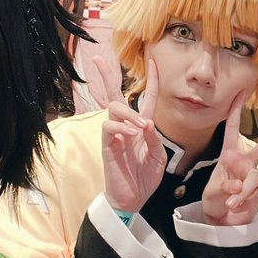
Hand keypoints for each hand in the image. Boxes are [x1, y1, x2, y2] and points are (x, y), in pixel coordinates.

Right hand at [99, 57, 165, 213]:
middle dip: (107, 76)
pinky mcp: (107, 145)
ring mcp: (115, 134)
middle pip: (114, 94)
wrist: (133, 199)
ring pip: (114, 108)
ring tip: (139, 126)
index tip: (153, 61)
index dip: (151, 80)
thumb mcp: (158, 157)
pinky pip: (108, 126)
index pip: (146, 98)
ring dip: (129, 112)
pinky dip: (121, 126)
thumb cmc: (144, 177)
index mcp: (141, 126)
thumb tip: (147, 121)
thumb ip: (155, 138)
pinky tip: (131, 134)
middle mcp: (125, 126)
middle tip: (98, 59)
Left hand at [202, 92, 257, 225]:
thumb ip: (224, 187)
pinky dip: (248, 200)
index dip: (235, 111)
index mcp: (230, 155)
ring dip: (244, 191)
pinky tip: (239, 206)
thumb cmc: (213, 202)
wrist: (221, 222)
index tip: (240, 93)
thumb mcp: (211, 193)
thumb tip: (239, 185)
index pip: (232, 129)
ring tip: (232, 203)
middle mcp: (245, 163)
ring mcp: (255, 176)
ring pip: (256, 177)